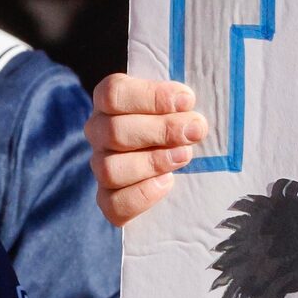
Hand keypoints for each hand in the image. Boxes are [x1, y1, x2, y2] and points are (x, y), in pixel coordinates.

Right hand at [87, 74, 205, 225]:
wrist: (192, 161)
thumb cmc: (188, 120)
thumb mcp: (189, 103)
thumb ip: (187, 97)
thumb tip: (197, 98)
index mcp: (113, 101)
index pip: (113, 93)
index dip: (150, 97)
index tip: (188, 100)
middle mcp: (100, 131)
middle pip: (113, 131)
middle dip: (160, 131)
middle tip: (195, 130)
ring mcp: (102, 165)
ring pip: (109, 169)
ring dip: (152, 162)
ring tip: (185, 155)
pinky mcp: (110, 198)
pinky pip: (112, 204)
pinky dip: (141, 195)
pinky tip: (168, 183)